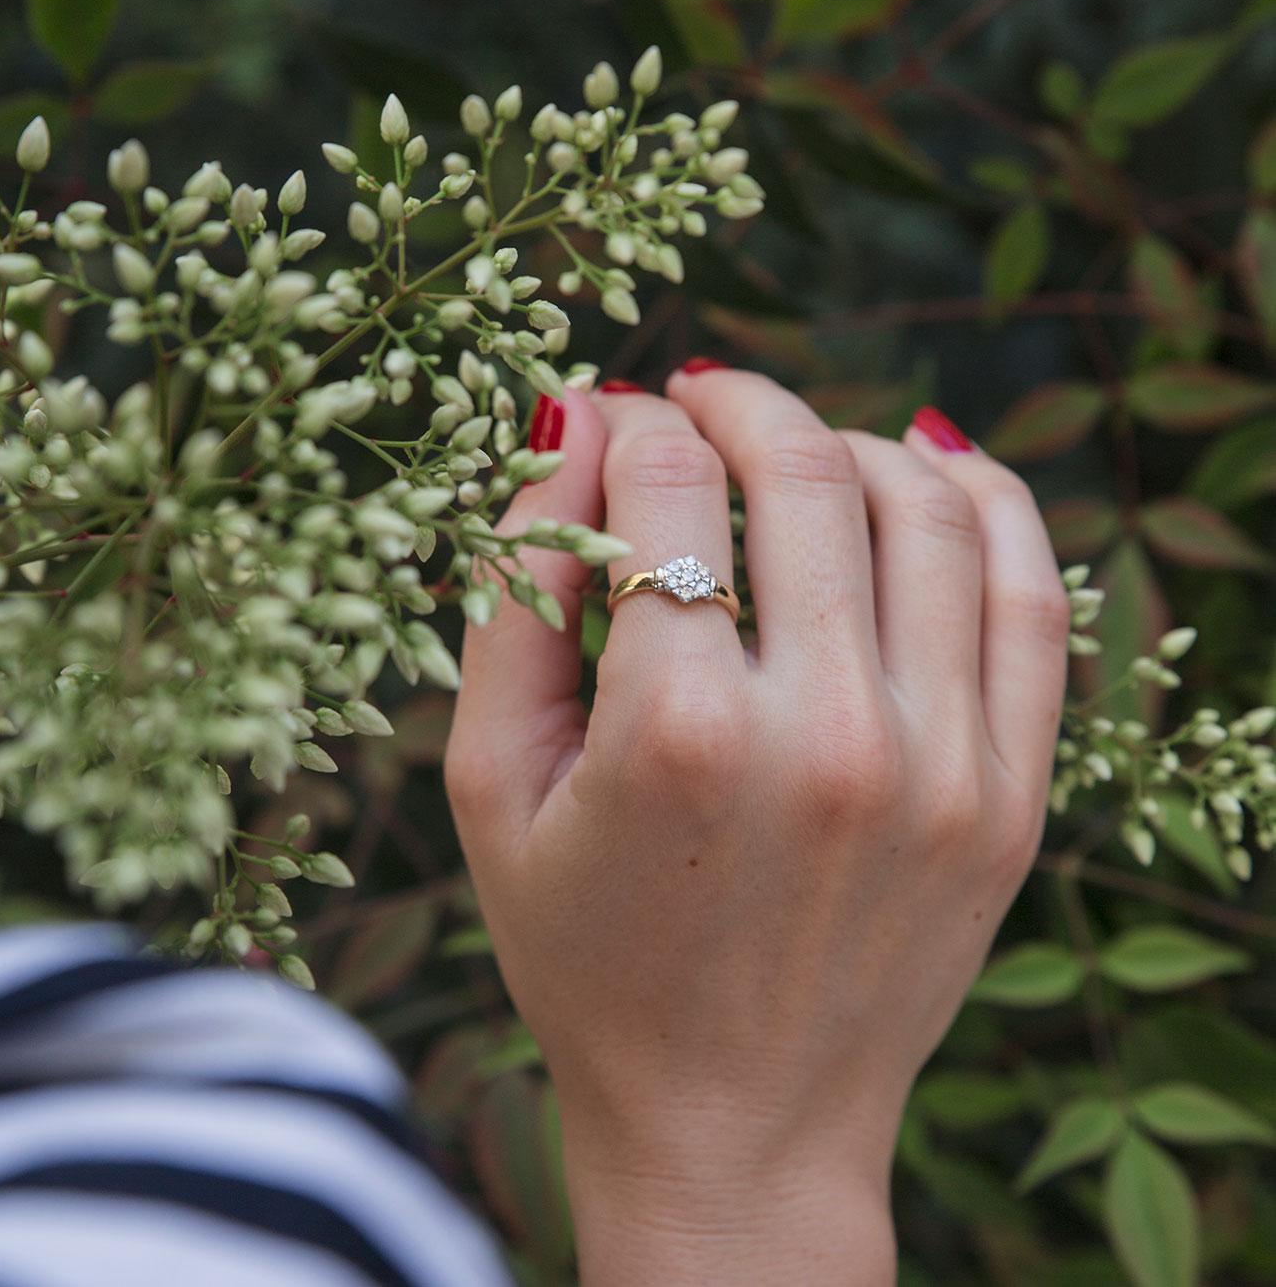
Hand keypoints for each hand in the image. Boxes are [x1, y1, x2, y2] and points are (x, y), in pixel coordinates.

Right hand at [445, 369, 1067, 1283]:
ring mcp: (941, 767)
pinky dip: (985, 501)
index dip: (630, 422)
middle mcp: (824, 737)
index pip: (666, 488)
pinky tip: (926, 468)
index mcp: (675, 734)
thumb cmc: (585, 958)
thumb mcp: (492, 784)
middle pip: (804, 473)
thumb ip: (516, 592)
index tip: (613, 416)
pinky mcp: (1009, 798)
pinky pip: (1029, 597)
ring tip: (798, 450)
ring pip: (927, 508)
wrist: (734, 1126)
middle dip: (740, 402)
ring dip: (852, 441)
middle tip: (700, 396)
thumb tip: (571, 425)